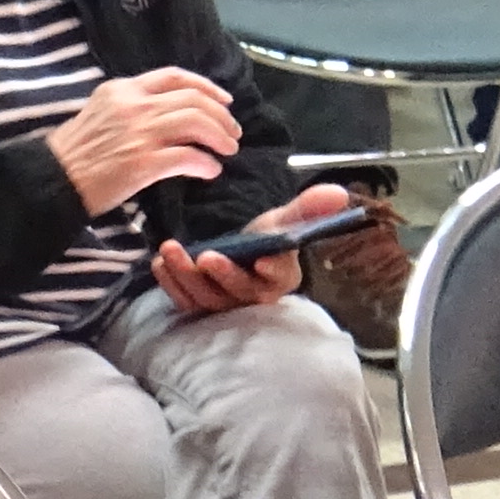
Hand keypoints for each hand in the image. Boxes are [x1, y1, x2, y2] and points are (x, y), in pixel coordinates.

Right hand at [40, 67, 239, 214]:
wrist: (52, 178)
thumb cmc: (74, 151)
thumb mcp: (100, 112)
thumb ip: (132, 107)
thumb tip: (169, 115)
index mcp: (123, 89)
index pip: (175, 77)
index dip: (206, 86)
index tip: (223, 100)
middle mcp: (134, 105)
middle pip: (193, 99)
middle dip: (221, 115)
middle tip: (232, 132)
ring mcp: (139, 134)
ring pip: (196, 122)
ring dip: (220, 136)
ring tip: (228, 149)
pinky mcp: (143, 163)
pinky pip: (188, 158)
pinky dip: (206, 163)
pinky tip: (210, 170)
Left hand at [151, 184, 350, 315]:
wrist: (240, 254)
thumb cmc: (267, 239)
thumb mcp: (284, 220)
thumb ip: (307, 208)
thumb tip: (339, 192)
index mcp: (283, 278)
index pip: (280, 278)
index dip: (273, 270)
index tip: (262, 258)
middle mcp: (255, 298)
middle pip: (239, 293)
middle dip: (222, 275)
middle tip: (206, 256)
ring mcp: (227, 306)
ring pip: (207, 299)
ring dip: (187, 276)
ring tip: (171, 250)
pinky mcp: (202, 306)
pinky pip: (185, 302)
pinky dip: (171, 285)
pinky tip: (160, 263)